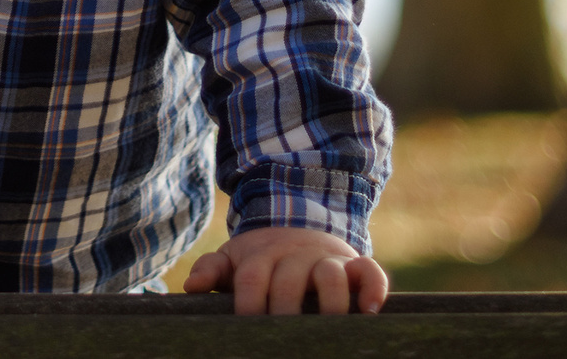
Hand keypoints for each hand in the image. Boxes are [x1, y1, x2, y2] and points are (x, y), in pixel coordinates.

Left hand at [180, 225, 387, 314]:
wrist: (297, 225)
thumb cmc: (260, 257)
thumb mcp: (234, 258)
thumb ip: (212, 269)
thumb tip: (191, 286)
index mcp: (263, 254)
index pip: (252, 280)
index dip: (247, 307)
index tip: (245, 332)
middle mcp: (296, 254)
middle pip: (289, 282)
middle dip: (283, 312)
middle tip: (281, 341)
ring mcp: (327, 258)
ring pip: (331, 275)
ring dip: (329, 304)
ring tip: (327, 331)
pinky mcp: (355, 263)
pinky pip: (371, 271)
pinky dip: (374, 288)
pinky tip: (370, 311)